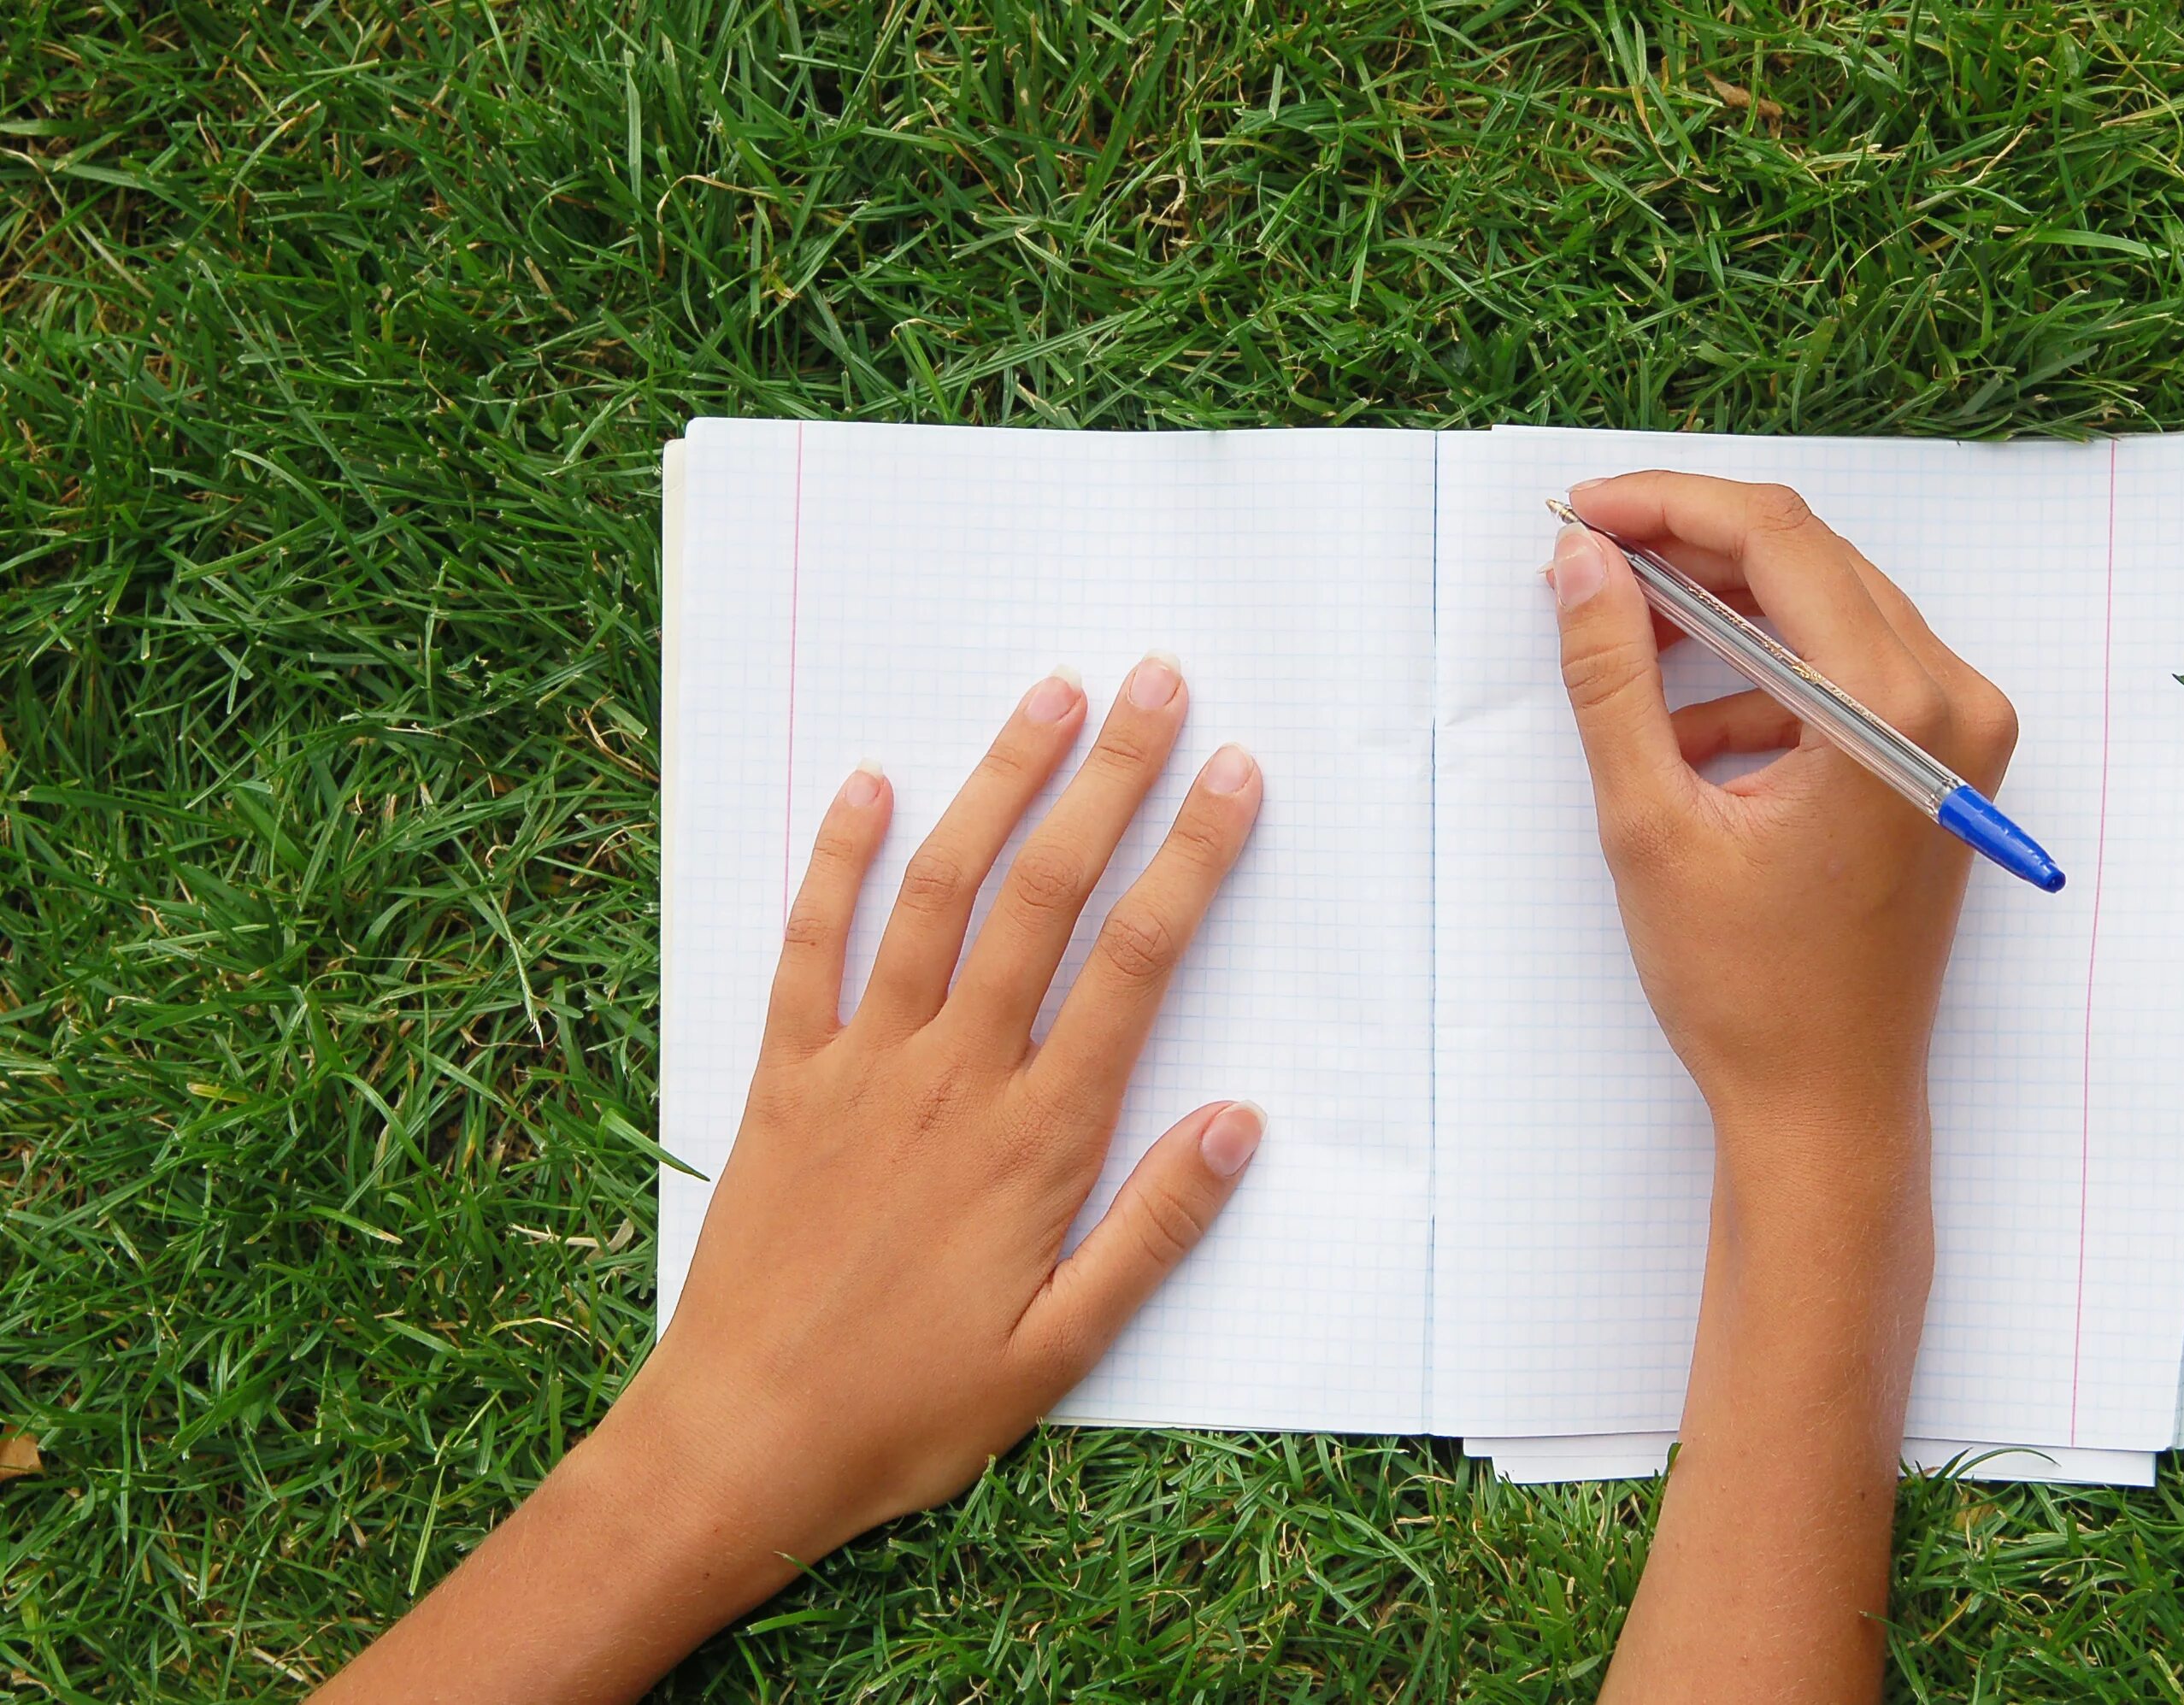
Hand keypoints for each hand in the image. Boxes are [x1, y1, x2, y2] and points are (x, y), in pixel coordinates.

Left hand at [317, 657, 1266, 1702]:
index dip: (1190, 858)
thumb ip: (1155, 1229)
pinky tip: (867, 788)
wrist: (738, 1444)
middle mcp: (953, 1076)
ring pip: (939, 895)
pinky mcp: (784, 1079)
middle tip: (1154, 687)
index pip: (1135, 964)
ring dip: (995, 789)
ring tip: (1048, 703)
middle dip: (1108, 783)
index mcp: (1037, 1138)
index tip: (1231, 774)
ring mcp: (860, 1067)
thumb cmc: (910, 1410)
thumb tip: (1240, 1123)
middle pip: (1045, 896)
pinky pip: (810, 949)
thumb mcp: (1062, 1351)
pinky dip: (838, 863)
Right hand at [1562, 475, 2019, 1701]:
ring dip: (1725, 612)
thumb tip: (1582, 564)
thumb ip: (1612, 677)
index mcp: (1895, 712)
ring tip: (1623, 639)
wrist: (1829, 1106)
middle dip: (1693, 547)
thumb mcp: (1650, 824)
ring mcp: (1963, 736)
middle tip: (1590, 554)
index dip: (1670, 505)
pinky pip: (1852, 671)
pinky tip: (1686, 733)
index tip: (1585, 509)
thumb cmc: (1748, 991)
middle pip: (1813, 560)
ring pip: (1831, 608)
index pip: (1780, 539)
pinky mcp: (1948, 765)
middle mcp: (1954, 706)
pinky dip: (1765, 678)